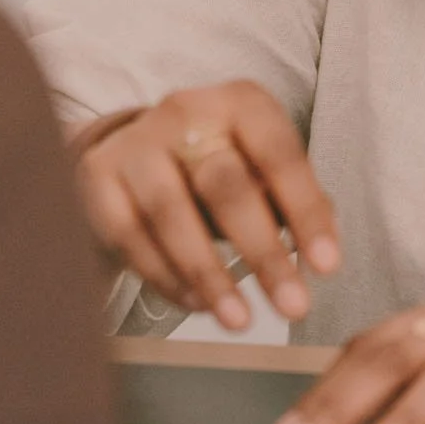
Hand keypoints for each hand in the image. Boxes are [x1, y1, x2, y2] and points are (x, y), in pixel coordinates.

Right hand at [75, 83, 338, 329]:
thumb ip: (294, 201)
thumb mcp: (261, 168)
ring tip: (241, 320)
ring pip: (172, 214)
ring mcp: (135, 143)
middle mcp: (186, 111)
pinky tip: (197, 304)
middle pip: (226, 185)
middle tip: (293, 308)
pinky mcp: (95, 176)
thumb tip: (322, 253)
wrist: (132, 151)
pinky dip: (165, 276)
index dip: (306, 212)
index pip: (280, 155)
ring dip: (210, 274)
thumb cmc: (216, 166)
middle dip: (263, 253)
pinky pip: (130, 235)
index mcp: (241, 103)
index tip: (328, 268)